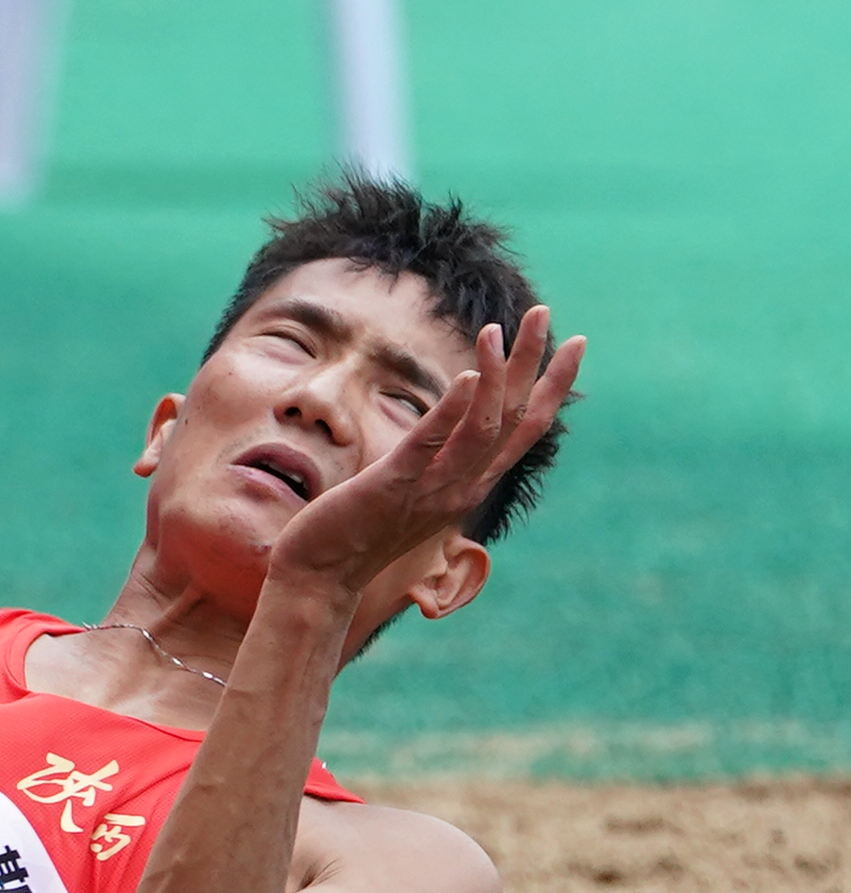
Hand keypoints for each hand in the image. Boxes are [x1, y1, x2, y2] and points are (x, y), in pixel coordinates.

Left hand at [269, 306, 584, 593]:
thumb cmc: (360, 532)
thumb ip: (437, 462)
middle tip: (544, 314)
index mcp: (470, 483)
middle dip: (533, 363)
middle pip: (514, 417)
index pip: (525, 428)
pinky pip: (430, 444)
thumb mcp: (414, 492)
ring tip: (496, 329)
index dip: (553, 385)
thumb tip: (448, 426)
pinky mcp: (392, 486)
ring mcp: (431, 488)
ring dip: (495, 375)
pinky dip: (453, 410)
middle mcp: (462, 486)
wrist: (320, 578)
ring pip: (482, 426)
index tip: (572, 342)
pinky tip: (468, 376)